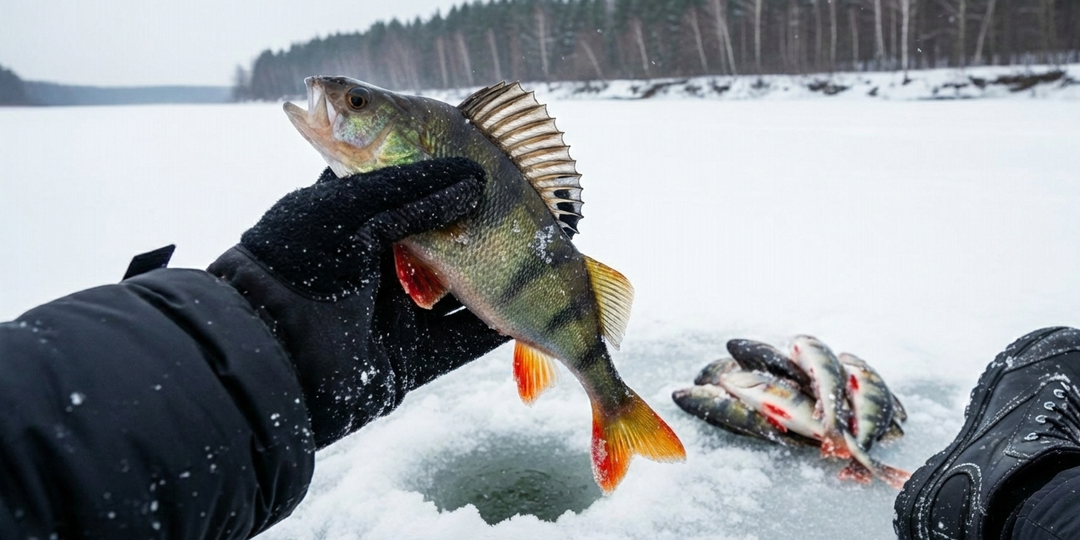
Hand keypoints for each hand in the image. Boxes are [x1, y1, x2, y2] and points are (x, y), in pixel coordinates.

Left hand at [208, 158, 508, 447]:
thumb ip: (416, 191)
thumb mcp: (353, 207)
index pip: (405, 186)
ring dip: (494, 278)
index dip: (445, 176)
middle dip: (481, 229)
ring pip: (455, 291)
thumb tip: (476, 180)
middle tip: (524, 214)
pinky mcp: (406, 358)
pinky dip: (492, 328)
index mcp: (348, 218)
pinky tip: (527, 309)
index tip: (489, 166)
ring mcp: (390, 314)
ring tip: (537, 259)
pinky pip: (460, 340)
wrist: (269, 358)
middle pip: (440, 240)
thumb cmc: (298, 265)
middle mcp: (371, 264)